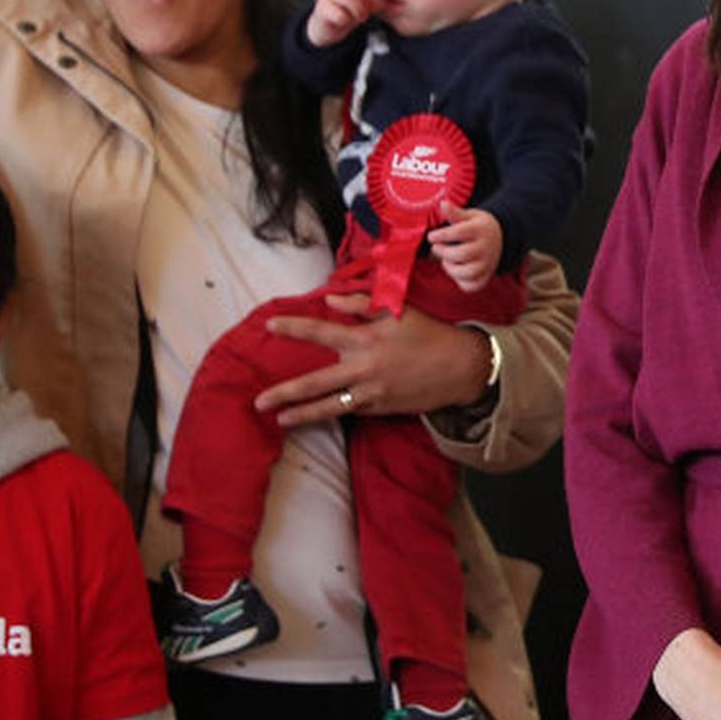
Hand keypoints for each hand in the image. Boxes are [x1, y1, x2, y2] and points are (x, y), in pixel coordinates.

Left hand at [256, 294, 495, 426]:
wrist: (461, 368)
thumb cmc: (429, 333)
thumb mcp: (398, 310)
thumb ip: (361, 302)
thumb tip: (329, 299)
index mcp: (366, 339)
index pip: (321, 332)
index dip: (294, 328)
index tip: (270, 327)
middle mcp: (364, 369)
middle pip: (316, 383)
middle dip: (286, 393)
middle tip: (259, 402)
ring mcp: (372, 393)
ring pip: (331, 407)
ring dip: (303, 414)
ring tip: (280, 420)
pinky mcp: (382, 409)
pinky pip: (353, 411)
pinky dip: (336, 412)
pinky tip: (319, 415)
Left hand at [429, 209, 502, 292]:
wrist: (500, 238)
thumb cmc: (478, 226)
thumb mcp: (469, 216)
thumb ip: (455, 213)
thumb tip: (443, 204)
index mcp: (481, 230)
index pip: (459, 233)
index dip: (442, 235)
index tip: (431, 236)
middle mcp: (486, 248)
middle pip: (461, 254)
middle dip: (443, 252)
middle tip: (436, 248)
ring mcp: (487, 264)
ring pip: (467, 273)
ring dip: (451, 268)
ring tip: (446, 261)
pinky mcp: (486, 277)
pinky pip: (472, 286)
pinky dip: (461, 281)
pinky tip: (457, 271)